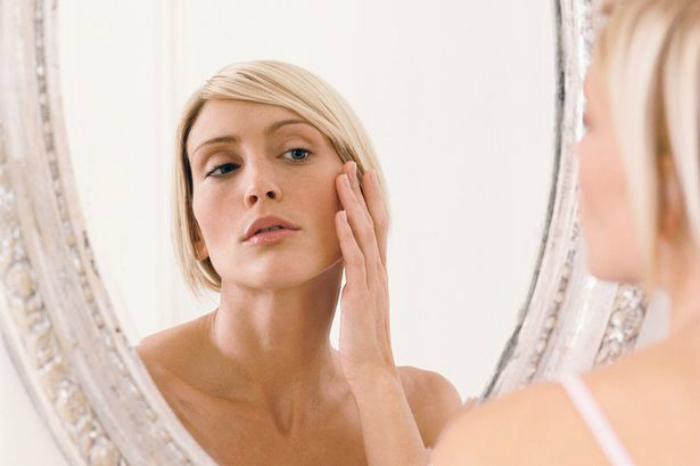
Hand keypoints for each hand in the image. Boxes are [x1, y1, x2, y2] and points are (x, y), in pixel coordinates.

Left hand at [334, 161, 393, 383]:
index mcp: (380, 271)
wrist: (373, 368)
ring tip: (344, 178)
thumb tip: (351, 266)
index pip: (379, 227)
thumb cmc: (365, 337)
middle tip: (356, 163)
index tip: (365, 176)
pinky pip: (354, 259)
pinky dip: (347, 235)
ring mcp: (372, 281)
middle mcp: (379, 270)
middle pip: (376, 222)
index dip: (373, 200)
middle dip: (366, 191)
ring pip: (365, 233)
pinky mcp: (359, 294)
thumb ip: (360, 281)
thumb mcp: (363, 302)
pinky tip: (339, 216)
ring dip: (354, 204)